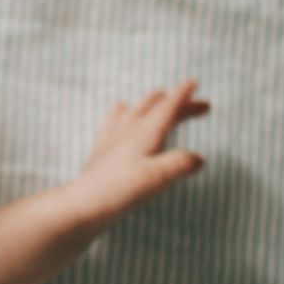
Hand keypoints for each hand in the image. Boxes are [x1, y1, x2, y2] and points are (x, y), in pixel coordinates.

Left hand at [68, 80, 209, 223]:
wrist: (85, 201)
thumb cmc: (123, 189)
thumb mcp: (159, 177)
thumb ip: (181, 164)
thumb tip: (198, 159)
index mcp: (146, 132)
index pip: (167, 106)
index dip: (182, 94)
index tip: (194, 82)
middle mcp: (129, 128)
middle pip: (155, 104)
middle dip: (176, 101)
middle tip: (197, 106)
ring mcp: (112, 135)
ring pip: (135, 108)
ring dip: (152, 102)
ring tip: (161, 100)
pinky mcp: (101, 146)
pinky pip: (114, 118)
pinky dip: (126, 111)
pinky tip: (121, 111)